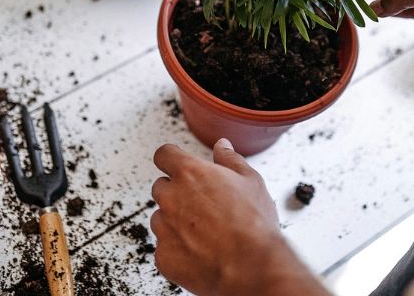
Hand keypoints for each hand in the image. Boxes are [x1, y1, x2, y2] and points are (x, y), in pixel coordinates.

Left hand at [150, 139, 328, 295]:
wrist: (250, 267)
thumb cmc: (253, 224)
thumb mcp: (250, 181)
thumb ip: (230, 160)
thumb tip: (222, 146)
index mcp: (190, 173)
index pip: (164, 155)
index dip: (171, 158)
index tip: (175, 163)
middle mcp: (171, 198)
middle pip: (162, 187)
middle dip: (177, 193)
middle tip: (202, 205)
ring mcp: (164, 228)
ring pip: (161, 218)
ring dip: (175, 222)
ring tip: (204, 232)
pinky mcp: (163, 255)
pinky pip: (164, 247)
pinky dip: (178, 249)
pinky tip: (201, 252)